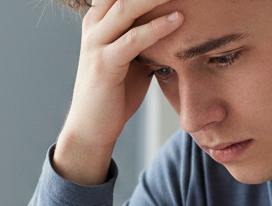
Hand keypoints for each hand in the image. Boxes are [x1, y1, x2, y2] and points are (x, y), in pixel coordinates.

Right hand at [53, 0, 183, 184]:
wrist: (92, 127)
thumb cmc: (114, 92)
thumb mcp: (133, 57)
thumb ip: (147, 37)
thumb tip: (178, 24)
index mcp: (99, 19)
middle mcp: (94, 26)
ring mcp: (96, 43)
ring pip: (126, 8)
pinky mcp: (104, 64)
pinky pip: (133, 39)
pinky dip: (157, 27)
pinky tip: (179, 19)